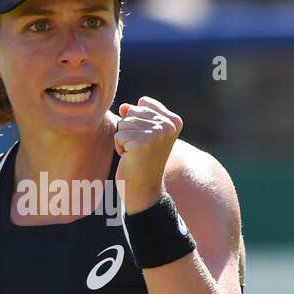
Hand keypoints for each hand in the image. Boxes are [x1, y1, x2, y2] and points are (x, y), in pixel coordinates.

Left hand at [113, 96, 182, 213]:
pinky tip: (131, 159)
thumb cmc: (142, 160)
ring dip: (124, 139)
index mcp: (174, 121)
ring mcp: (156, 133)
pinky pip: (118, 135)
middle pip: (132, 112)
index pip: (143, 104)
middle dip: (130, 131)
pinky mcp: (141, 142)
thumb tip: (124, 106)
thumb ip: (136, 115)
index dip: (138, 122)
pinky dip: (119, 148)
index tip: (148, 141)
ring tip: (136, 154)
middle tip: (140, 149)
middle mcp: (169, 125)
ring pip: (123, 123)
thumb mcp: (143, 133)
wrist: (144, 189)